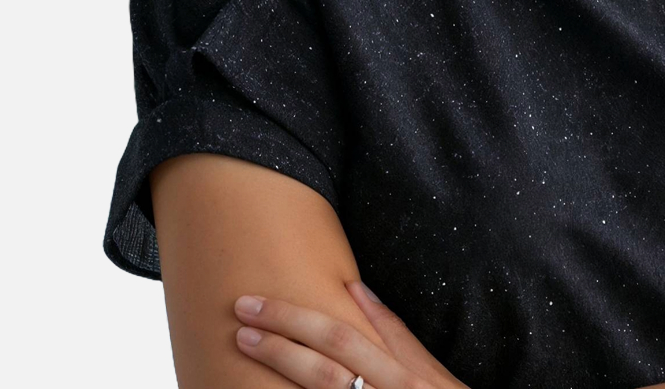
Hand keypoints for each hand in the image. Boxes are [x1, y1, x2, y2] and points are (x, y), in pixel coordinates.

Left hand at [233, 279, 470, 388]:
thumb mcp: (426, 367)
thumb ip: (390, 330)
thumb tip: (352, 287)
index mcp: (399, 372)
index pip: (339, 337)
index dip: (294, 320)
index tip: (254, 305)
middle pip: (322, 370)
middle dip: (277, 345)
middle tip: (238, 323)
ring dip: (279, 378)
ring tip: (242, 355)